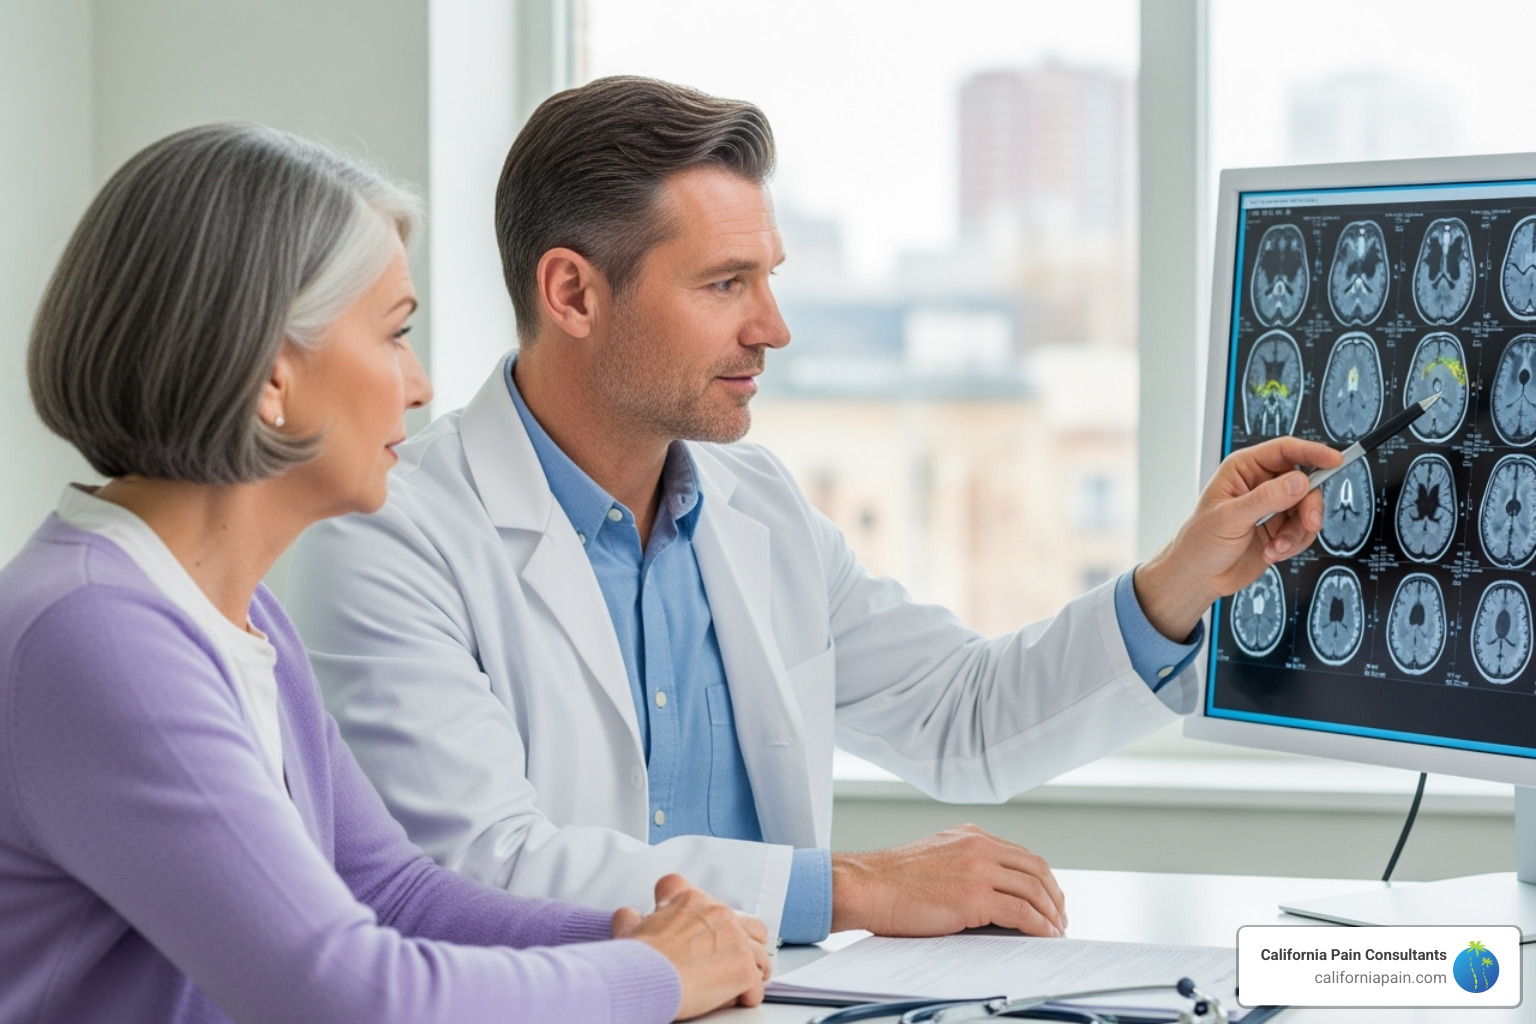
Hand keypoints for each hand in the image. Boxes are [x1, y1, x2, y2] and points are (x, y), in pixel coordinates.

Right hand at [611, 874, 771, 1019]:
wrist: (644, 977)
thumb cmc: (637, 958)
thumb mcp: (628, 928)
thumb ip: (633, 917)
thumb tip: (630, 915)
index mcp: (690, 900)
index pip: (706, 897)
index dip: (707, 915)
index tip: (705, 929)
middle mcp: (717, 912)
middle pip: (747, 923)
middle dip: (742, 942)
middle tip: (731, 959)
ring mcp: (734, 938)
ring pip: (759, 950)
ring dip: (753, 966)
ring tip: (743, 981)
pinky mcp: (743, 967)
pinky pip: (756, 984)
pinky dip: (749, 994)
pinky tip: (739, 998)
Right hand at [829, 824, 1065, 936]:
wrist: (866, 885)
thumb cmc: (890, 881)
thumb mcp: (934, 858)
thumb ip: (964, 865)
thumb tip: (990, 895)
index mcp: (969, 835)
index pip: (1021, 853)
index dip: (1042, 879)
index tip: (1048, 897)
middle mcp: (978, 846)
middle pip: (1036, 868)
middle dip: (1054, 896)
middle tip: (1059, 917)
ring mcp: (978, 869)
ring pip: (1034, 889)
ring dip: (1051, 914)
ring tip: (1055, 932)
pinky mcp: (974, 896)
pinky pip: (1022, 912)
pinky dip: (1040, 926)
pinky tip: (1045, 936)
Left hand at [1134, 436, 1341, 641]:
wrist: (1199, 576)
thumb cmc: (1200, 541)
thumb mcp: (1231, 517)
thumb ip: (1266, 499)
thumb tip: (1299, 481)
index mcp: (1243, 469)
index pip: (1284, 450)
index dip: (1311, 452)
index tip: (1334, 460)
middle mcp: (1260, 485)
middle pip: (1305, 481)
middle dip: (1309, 505)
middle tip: (1309, 523)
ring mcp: (1272, 508)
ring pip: (1307, 509)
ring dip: (1296, 532)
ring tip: (1275, 547)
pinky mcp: (1279, 530)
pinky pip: (1303, 532)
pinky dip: (1292, 545)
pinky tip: (1272, 552)